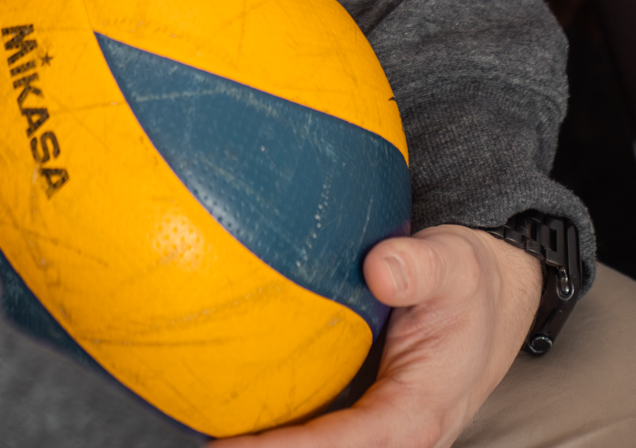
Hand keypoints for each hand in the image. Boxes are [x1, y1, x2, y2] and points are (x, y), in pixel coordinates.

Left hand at [216, 225, 542, 447]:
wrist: (488, 297)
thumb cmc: (467, 282)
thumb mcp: (453, 264)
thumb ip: (418, 267)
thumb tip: (377, 269)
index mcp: (418, 412)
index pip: (347, 443)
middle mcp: (397, 432)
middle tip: (205, 442)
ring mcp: (380, 427)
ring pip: (324, 446)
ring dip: (272, 443)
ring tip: (205, 432)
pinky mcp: (366, 412)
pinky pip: (322, 428)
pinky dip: (280, 428)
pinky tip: (229, 404)